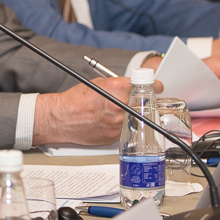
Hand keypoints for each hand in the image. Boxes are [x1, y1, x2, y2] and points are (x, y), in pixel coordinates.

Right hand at [32, 77, 161, 146]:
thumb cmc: (76, 100)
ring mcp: (120, 124)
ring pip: (138, 119)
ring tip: (116, 112)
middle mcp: (121, 107)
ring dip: (133, 115)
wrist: (62, 118)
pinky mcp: (116, 137)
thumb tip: (134, 87)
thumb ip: (120, 85)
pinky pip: (126, 130)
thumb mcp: (100, 83)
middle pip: (147, 105)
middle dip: (144, 102)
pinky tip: (108, 122)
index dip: (155, 87)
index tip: (156, 88)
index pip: (151, 87)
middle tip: (139, 101)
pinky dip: (121, 126)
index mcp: (118, 88)